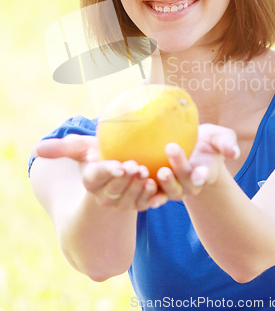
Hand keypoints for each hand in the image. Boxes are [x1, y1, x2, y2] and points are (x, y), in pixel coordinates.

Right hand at [33, 135, 165, 210]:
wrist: (119, 166)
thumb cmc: (99, 154)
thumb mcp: (83, 147)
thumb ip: (63, 147)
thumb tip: (36, 149)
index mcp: (92, 180)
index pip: (98, 176)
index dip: (108, 172)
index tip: (119, 165)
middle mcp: (105, 195)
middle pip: (115, 188)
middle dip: (126, 179)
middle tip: (137, 167)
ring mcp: (122, 202)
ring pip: (130, 199)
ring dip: (139, 189)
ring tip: (148, 175)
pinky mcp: (139, 204)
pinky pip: (145, 205)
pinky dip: (152, 200)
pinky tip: (161, 192)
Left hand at [156, 123, 239, 200]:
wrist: (192, 149)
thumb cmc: (207, 141)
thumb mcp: (219, 137)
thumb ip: (227, 143)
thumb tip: (234, 152)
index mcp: (207, 171)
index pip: (205, 174)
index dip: (202, 175)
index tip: (199, 174)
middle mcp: (192, 183)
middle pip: (186, 180)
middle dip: (180, 167)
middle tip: (171, 148)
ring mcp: (177, 188)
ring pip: (172, 191)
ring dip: (166, 184)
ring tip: (159, 171)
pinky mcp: (162, 189)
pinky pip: (157, 194)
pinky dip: (151, 194)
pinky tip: (143, 186)